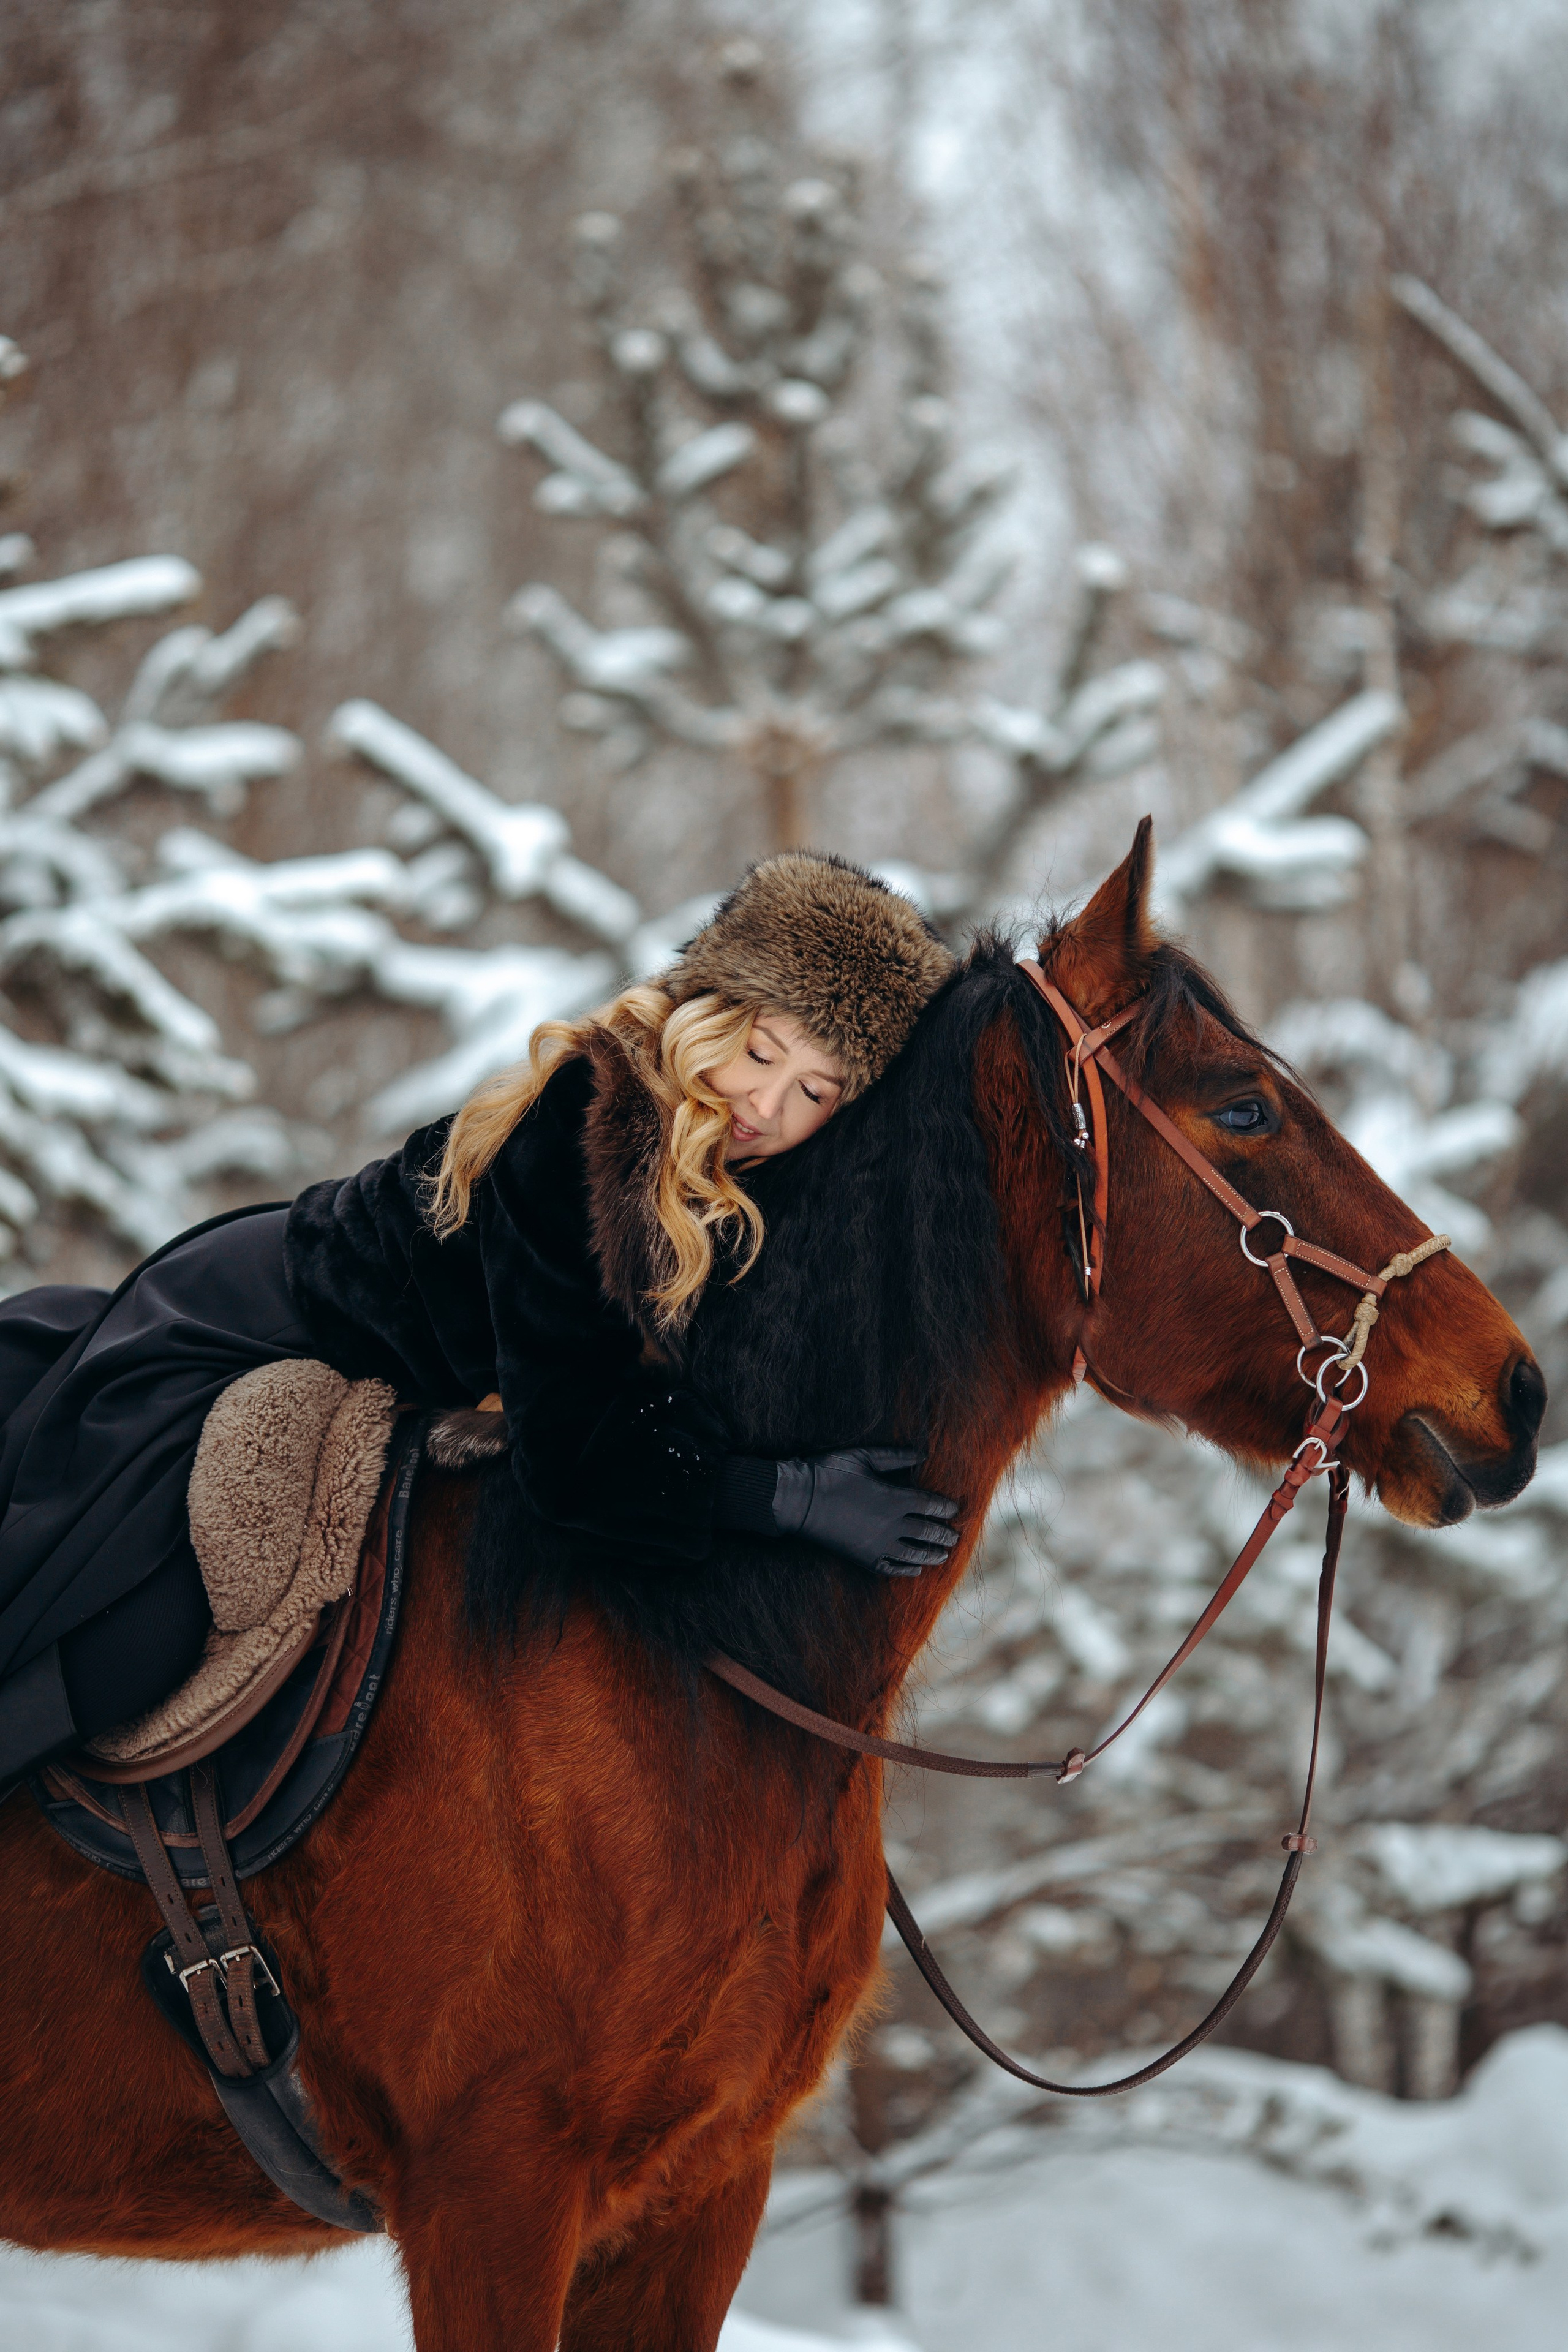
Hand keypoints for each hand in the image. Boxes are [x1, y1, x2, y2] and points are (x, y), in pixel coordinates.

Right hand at [772, 1446, 960, 1576]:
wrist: (799, 1500)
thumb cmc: (830, 1472)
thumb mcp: (863, 1457)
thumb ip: (895, 1456)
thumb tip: (922, 1454)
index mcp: (894, 1498)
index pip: (930, 1505)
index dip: (945, 1508)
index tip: (954, 1509)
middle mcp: (891, 1525)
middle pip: (927, 1532)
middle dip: (944, 1535)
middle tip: (955, 1536)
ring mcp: (877, 1544)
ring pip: (914, 1554)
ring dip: (932, 1555)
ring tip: (944, 1555)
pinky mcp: (863, 1557)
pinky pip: (891, 1568)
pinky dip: (906, 1570)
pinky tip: (915, 1570)